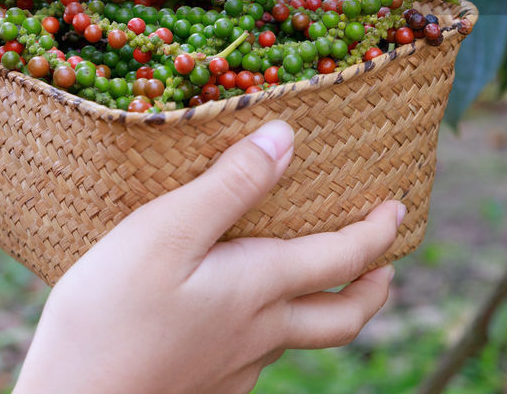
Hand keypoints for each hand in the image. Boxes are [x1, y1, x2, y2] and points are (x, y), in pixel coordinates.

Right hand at [16, 120, 403, 393]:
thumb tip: (286, 138)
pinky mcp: (204, 387)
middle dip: (372, 287)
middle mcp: (259, 335)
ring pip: (298, 339)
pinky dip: (272, 331)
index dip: (375, 233)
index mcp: (259, 289)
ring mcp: (233, 368)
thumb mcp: (164, 231)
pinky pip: (256, 357)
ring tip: (312, 282)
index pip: (342, 260)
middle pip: (342, 318)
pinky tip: (238, 319)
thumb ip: (228, 185)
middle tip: (384, 265)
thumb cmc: (109, 312)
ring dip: (323, 307)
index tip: (397, 208)